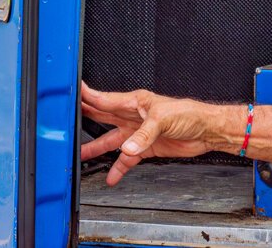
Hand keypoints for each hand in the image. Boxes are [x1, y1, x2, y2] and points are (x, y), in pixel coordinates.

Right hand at [79, 82, 228, 184]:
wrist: (205, 131)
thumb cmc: (189, 113)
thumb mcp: (163, 119)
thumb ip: (143, 135)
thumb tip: (127, 148)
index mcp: (136, 102)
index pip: (106, 99)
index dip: (88, 96)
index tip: (72, 93)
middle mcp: (134, 116)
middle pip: (104, 117)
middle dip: (85, 118)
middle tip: (66, 120)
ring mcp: (138, 133)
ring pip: (111, 140)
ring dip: (97, 148)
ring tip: (80, 155)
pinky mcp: (145, 148)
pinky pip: (127, 159)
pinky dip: (118, 168)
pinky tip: (111, 177)